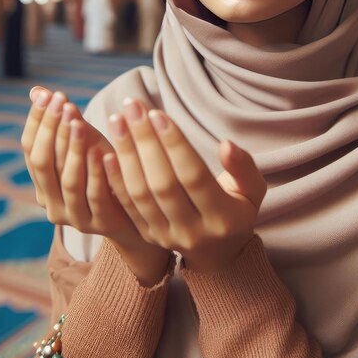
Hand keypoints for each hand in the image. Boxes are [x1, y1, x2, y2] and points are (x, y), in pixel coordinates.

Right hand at [21, 87, 169, 284]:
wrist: (135, 212)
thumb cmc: (108, 170)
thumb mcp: (86, 143)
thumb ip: (63, 121)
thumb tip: (36, 90)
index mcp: (42, 183)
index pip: (29, 148)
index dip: (37, 120)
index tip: (47, 94)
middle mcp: (51, 203)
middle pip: (43, 163)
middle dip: (51, 129)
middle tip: (62, 101)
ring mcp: (74, 217)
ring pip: (67, 180)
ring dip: (72, 148)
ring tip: (78, 122)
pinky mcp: (101, 223)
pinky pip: (95, 195)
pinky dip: (98, 171)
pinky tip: (102, 150)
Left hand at [104, 98, 266, 272]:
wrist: (218, 250)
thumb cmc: (237, 207)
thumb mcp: (252, 189)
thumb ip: (244, 167)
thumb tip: (226, 145)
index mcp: (223, 218)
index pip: (193, 176)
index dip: (174, 144)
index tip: (157, 113)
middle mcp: (193, 232)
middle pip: (162, 183)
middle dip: (144, 141)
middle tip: (131, 106)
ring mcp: (167, 237)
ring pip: (140, 194)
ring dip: (125, 154)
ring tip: (117, 120)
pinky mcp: (147, 236)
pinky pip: (127, 206)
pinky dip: (115, 179)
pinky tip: (105, 152)